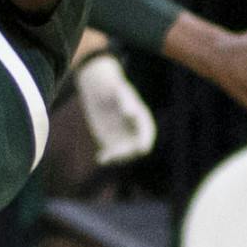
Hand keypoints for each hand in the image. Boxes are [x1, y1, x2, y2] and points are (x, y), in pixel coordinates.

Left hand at [75, 51, 157, 165]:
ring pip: (124, 153)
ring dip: (117, 156)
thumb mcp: (119, 91)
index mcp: (142, 119)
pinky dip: (108, 156)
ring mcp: (124, 138)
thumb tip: (129, 113)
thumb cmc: (113, 88)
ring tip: (107, 156)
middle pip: (136, 147)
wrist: (99, 92)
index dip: (145, 141)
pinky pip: (111, 153)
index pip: (147, 134)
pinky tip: (101, 158)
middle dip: (129, 152)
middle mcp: (135, 131)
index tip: (142, 148)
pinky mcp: (111, 141)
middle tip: (116, 152)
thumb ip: (126, 101)